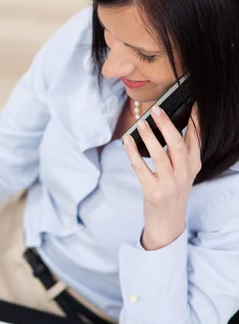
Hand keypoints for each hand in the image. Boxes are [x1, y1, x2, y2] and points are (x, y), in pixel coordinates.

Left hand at [123, 104, 201, 249]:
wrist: (168, 221)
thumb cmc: (172, 190)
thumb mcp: (183, 171)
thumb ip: (180, 151)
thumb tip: (168, 124)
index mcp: (193, 165)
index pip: (196, 139)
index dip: (195, 120)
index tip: (192, 102)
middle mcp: (184, 173)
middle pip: (178, 145)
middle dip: (167, 126)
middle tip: (157, 110)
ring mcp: (169, 184)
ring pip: (161, 156)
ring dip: (149, 138)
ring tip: (141, 123)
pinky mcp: (153, 192)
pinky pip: (141, 169)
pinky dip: (133, 153)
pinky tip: (126, 142)